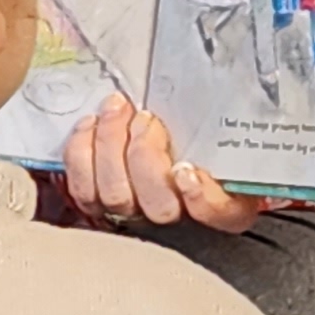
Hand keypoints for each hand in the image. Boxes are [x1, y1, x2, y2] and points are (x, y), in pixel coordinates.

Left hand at [60, 98, 269, 234]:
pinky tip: (92, 124)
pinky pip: (82, 189)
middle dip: (145, 156)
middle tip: (146, 119)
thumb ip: (228, 125)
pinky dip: (82, 151)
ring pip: (115, 196)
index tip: (187, 170)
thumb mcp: (225, 125)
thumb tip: (233, 100)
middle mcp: (180, 214)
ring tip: (117, 110)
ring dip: (110, 145)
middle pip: (158, 207)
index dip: (201, 198)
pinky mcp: (98, 201)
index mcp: (225, 200)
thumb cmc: (198, 127)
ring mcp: (135, 211)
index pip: (219, 214)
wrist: (163, 126)